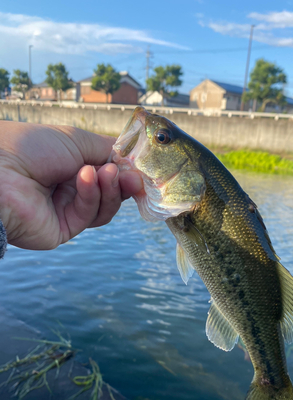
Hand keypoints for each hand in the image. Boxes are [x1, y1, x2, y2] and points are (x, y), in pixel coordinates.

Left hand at [0, 121, 142, 249]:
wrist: (0, 170)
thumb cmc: (31, 147)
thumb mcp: (76, 139)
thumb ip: (107, 150)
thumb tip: (132, 161)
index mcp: (70, 165)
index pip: (107, 171)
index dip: (125, 170)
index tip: (141, 168)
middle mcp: (68, 188)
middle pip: (110, 192)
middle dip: (123, 182)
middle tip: (134, 176)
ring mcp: (66, 210)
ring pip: (104, 207)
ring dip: (110, 189)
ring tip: (106, 172)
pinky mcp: (63, 229)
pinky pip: (89, 215)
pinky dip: (91, 195)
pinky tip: (85, 178)